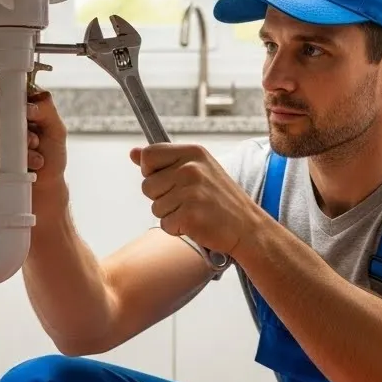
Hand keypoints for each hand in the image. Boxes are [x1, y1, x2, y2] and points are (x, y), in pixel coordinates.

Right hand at [0, 76, 66, 200]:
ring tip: (32, 162)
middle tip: (33, 142)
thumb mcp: (56, 130)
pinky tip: (11, 171)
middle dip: (7, 130)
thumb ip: (47, 110)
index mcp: (10, 107)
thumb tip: (30, 105)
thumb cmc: (50, 155)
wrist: (45, 187)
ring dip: (8, 153)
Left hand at [130, 144, 264, 256]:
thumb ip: (164, 161)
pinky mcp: (189, 214)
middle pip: (147, 185)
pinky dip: (177, 229)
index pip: (149, 155)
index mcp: (193, 152)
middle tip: (188, 201)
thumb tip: (133, 153)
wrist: (248, 227)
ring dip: (171, 215)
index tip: (168, 180)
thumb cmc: (222, 200)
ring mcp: (190, 191)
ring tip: (195, 212)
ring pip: (155, 207)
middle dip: (162, 198)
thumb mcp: (198, 170)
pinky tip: (196, 224)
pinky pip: (165, 224)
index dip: (151, 172)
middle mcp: (191, 168)